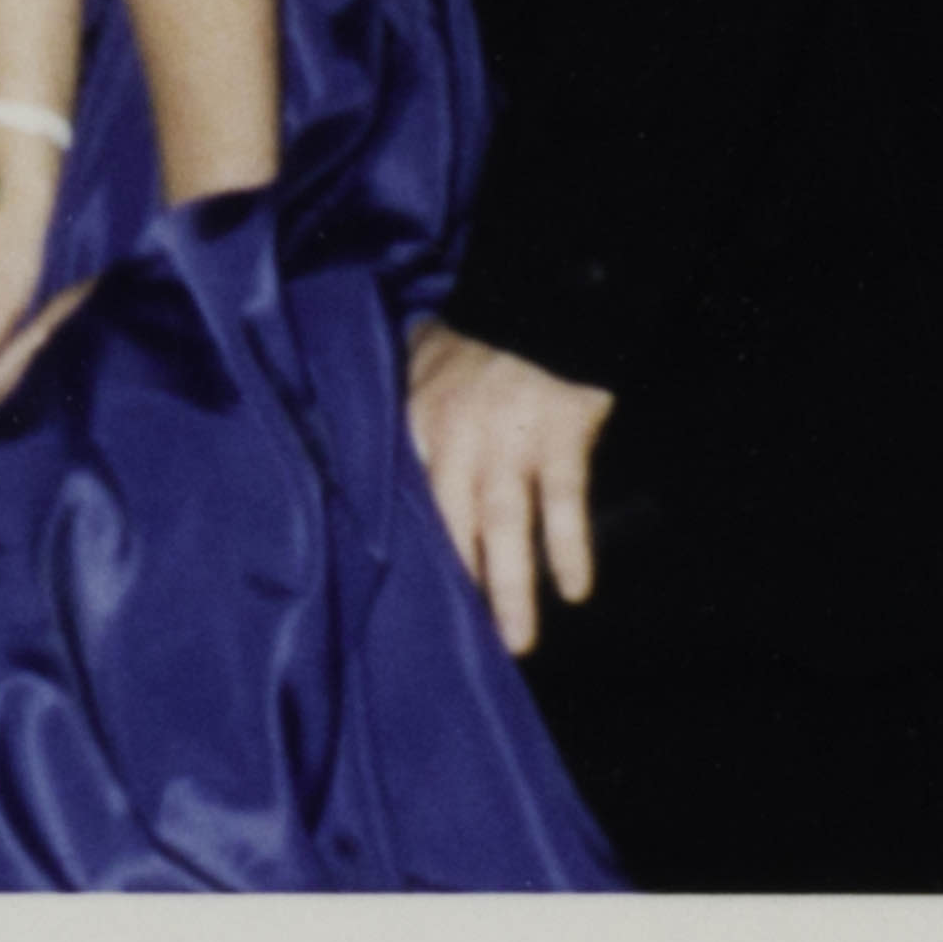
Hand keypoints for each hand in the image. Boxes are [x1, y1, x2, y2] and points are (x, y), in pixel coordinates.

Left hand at [403, 322, 617, 657]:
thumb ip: (401, 394)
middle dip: (458, 585)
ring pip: (504, 528)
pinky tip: (575, 589)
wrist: (541, 299)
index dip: (404, 548)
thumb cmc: (479, 331)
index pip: (403, 497)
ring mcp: (507, 443)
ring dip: (511, 587)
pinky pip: (563, 504)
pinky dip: (570, 547)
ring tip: (516, 642)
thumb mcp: (421, 356)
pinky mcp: (559, 440)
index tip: (402, 596)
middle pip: (451, 525)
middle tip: (464, 642)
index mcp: (416, 421)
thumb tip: (367, 417)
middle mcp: (454, 439)